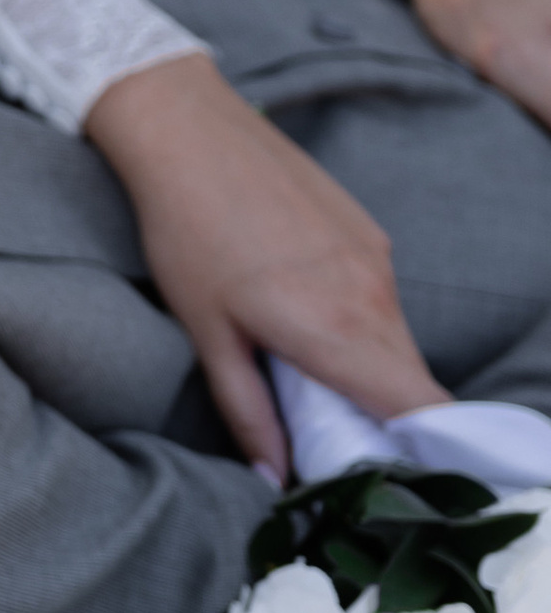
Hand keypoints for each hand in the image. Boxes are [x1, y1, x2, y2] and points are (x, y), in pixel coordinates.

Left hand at [84, 51, 442, 479]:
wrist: (189, 133)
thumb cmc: (187, 235)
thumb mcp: (207, 335)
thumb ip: (249, 413)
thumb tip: (275, 479)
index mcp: (337, 330)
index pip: (423, 409)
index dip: (422, 450)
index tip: (388, 471)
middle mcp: (373, 294)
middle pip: (411, 382)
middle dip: (383, 417)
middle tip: (326, 432)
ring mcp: (376, 258)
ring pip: (395, 340)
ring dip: (366, 368)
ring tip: (302, 370)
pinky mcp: (368, 233)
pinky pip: (381, 299)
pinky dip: (357, 323)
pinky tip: (302, 311)